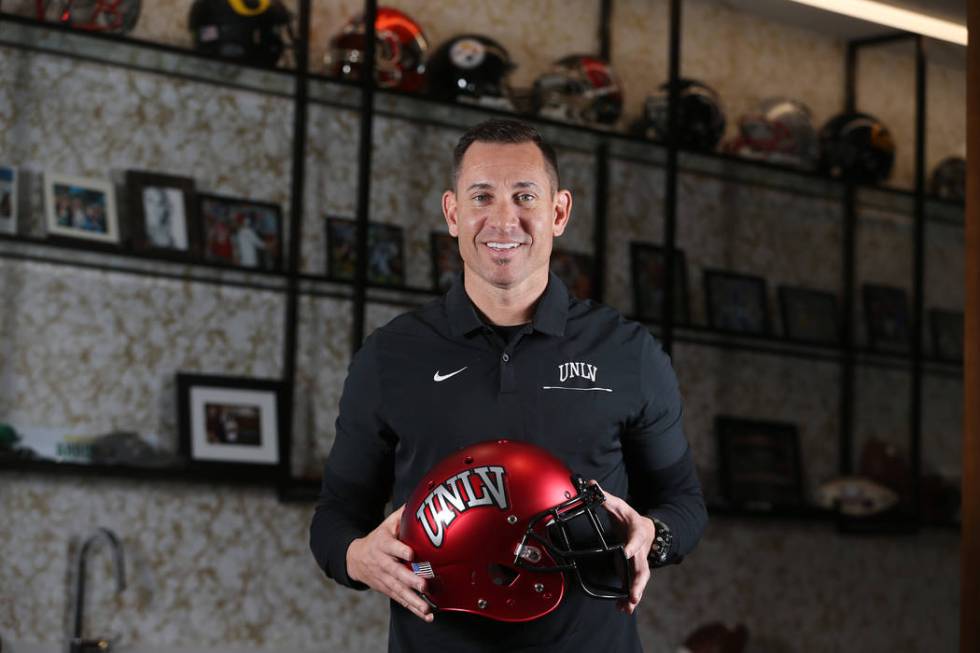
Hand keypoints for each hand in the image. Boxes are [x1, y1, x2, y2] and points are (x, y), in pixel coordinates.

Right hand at [346, 505, 433, 621]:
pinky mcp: (388, 590)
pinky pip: (401, 600)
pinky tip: (427, 616)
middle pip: (396, 572)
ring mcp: (385, 579)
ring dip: (413, 600)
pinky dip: (413, 609)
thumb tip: (420, 501)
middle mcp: (383, 563)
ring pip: (399, 590)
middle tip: (424, 585)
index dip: (400, 549)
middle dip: (410, 580)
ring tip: (427, 608)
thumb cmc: (379, 538)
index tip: (411, 552)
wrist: (355, 558)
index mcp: (383, 544)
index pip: (391, 546)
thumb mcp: (387, 524)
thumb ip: (402, 515)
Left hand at [592, 482, 655, 614]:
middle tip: (634, 594)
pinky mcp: (633, 570)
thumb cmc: (630, 518)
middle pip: (642, 568)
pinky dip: (629, 598)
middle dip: (638, 582)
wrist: (646, 528)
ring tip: (628, 607)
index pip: (636, 539)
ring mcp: (639, 562)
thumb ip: (605, 497)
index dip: (632, 546)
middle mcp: (641, 550)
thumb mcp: (619, 505)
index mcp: (637, 532)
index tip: (626, 552)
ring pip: (640, 580)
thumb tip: (591, 484)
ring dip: (635, 594)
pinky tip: (623, 608)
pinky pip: (633, 585)